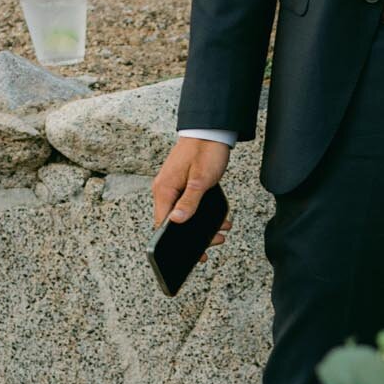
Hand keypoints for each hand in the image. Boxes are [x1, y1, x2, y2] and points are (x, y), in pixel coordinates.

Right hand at [152, 135, 231, 259]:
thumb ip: (189, 201)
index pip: (162, 224)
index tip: (192, 253)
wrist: (210, 130)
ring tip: (221, 232)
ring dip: (201, 226)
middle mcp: (165, 190)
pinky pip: (188, 205)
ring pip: (183, 215)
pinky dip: (201, 214)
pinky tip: (218, 219)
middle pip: (174, 222)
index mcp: (164, 190)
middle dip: (195, 236)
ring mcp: (173, 187)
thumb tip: (176, 221)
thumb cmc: (205, 150)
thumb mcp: (201, 180)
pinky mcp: (182, 184)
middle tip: (215, 242)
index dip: (174, 242)